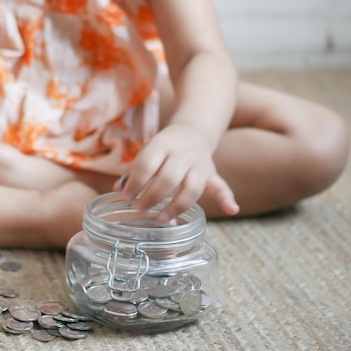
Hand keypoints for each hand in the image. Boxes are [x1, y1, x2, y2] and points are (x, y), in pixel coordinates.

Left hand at [114, 124, 238, 221]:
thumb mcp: (147, 152)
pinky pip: (221, 185)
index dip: (135, 182)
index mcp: (162, 144)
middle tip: (139, 209)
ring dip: (177, 205)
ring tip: (163, 219)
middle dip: (152, 196)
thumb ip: (134, 171)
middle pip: (168, 177)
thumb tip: (118, 189)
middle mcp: (183, 153)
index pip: (147, 164)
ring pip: (192, 186)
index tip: (125, 197)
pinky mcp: (211, 173)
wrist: (192, 131)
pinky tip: (232, 210)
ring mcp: (199, 163)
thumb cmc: (163, 148)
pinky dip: (227, 198)